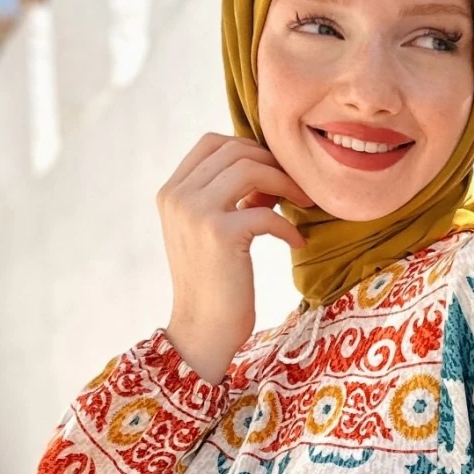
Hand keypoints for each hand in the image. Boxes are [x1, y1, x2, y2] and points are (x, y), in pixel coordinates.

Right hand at [155, 132, 314, 382]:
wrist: (203, 330)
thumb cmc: (214, 283)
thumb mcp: (207, 231)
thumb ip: (222, 197)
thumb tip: (263, 166)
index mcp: (170, 192)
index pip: (212, 142)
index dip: (249, 149)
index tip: (273, 173)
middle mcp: (178, 196)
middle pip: (235, 150)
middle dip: (273, 164)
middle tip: (296, 188)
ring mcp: (196, 212)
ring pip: (250, 169)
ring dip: (285, 184)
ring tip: (303, 204)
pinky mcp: (220, 234)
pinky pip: (267, 212)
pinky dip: (288, 225)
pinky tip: (296, 242)